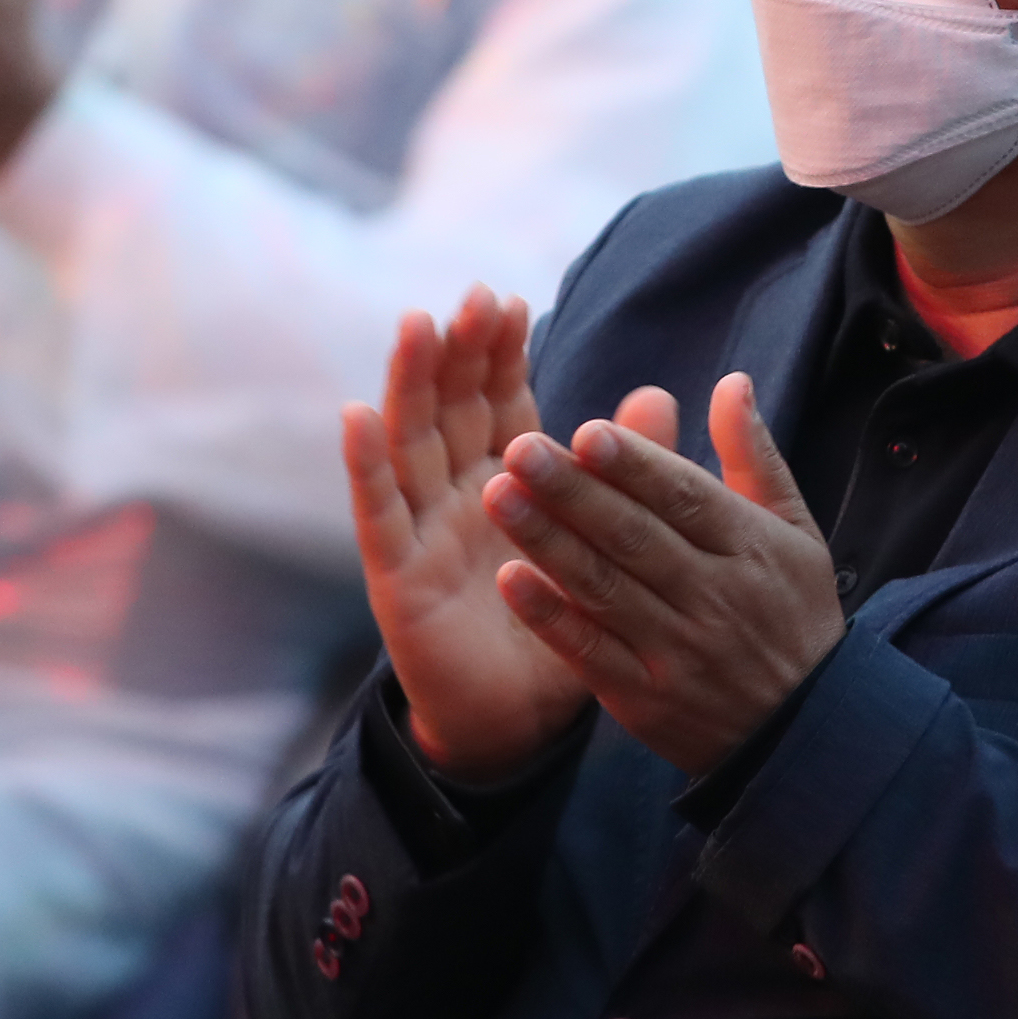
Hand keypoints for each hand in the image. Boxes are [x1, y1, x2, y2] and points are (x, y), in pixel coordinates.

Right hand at [342, 288, 603, 778]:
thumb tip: (662, 393)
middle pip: (449, 408)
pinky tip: (355, 415)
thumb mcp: (601, 543)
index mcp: (506, 482)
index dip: (500, 354)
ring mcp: (420, 532)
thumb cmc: (560, 626)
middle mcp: (456, 496)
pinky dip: (364, 466)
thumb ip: (623, 472)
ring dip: (408, 384)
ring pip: (409, 444)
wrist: (519, 722)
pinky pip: (377, 514)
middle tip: (470, 296)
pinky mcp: (396, 576)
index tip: (510, 300)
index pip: (500, 402)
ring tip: (416, 326)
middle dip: (457, 352)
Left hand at [483, 371, 844, 775]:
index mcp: (750, 548)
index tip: (586, 431)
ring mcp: (677, 651)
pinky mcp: (644, 697)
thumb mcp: (794, 532)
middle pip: (635, 538)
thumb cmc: (793, 614)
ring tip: (498, 495)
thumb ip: (754, 457)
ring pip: (605, 588)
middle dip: (574, 492)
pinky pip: (590, 653)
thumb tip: (733, 382)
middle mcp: (714, 597)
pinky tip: (509, 578)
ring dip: (547, 541)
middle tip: (519, 449)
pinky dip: (550, 617)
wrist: (803, 733)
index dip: (636, 465)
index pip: (686, 498)